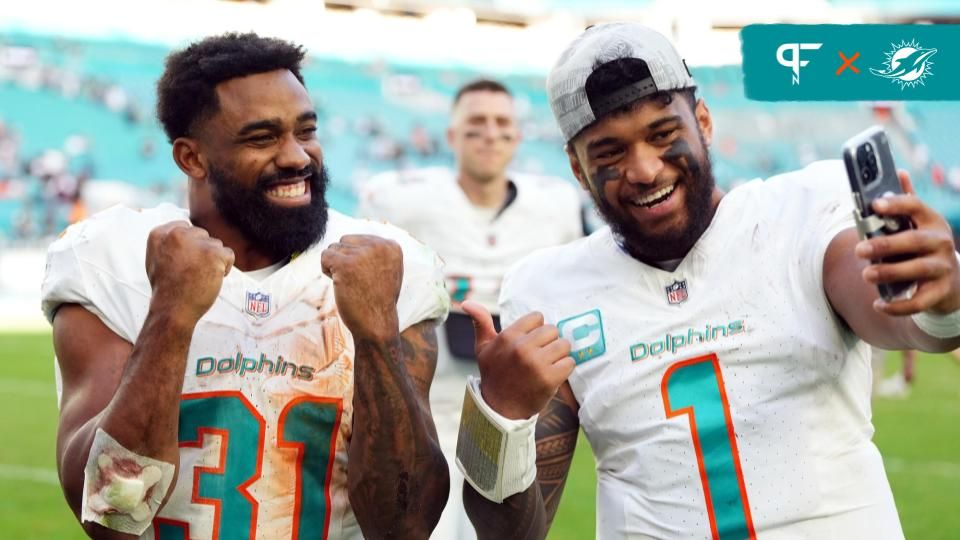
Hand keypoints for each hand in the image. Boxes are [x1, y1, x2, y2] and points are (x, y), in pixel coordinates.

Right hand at [146, 222, 233, 324]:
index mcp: (160, 234)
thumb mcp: (156, 259)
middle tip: (193, 272)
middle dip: (202, 252)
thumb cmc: (166, 289)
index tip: (186, 260)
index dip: (190, 244)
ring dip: (213, 260)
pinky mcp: (213, 253)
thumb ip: (168, 243)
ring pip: (216, 244)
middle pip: (202, 235)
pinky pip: (228, 254)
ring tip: (200, 277)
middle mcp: (176, 234)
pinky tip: (212, 278)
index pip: (185, 227)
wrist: (172, 309)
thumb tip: (183, 231)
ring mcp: (196, 242)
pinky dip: (225, 267)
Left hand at [321, 235, 402, 341]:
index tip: (368, 277)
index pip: (359, 239)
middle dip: (344, 259)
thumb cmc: (378, 300)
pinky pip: (325, 256)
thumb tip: (349, 239)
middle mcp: (380, 246)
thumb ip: (374, 252)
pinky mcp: (346, 265)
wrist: (377, 325)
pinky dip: (326, 270)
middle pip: (345, 240)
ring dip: (335, 266)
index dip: (357, 258)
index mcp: (391, 246)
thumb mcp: (386, 270)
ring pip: (333, 248)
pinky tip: (338, 283)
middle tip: (356, 281)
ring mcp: (362, 254)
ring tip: (349, 284)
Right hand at [461, 300, 574, 419]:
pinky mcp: (550, 379)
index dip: (535, 329)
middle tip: (538, 355)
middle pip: (553, 330)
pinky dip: (564, 369)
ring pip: (564, 345)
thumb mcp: (483, 348)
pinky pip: (570, 362)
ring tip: (546, 364)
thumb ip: (480, 322)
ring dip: (559, 355)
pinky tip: (552, 375)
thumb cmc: (494, 374)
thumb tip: (466, 302)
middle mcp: (522, 348)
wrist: (500, 409)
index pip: (537, 317)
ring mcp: (537, 364)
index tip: (529, 342)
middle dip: (548, 342)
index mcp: (508, 337)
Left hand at [855, 170, 959, 314]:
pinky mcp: (940, 292)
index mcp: (931, 221)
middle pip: (914, 241)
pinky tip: (878, 304)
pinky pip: (919, 301)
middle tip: (859, 249)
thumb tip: (898, 171)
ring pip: (917, 269)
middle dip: (885, 245)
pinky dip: (898, 305)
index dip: (896, 204)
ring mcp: (943, 268)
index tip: (874, 205)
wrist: (950, 283)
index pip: (916, 206)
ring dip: (890, 272)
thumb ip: (906, 202)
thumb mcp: (917, 224)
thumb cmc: (921, 248)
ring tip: (866, 274)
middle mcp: (941, 242)